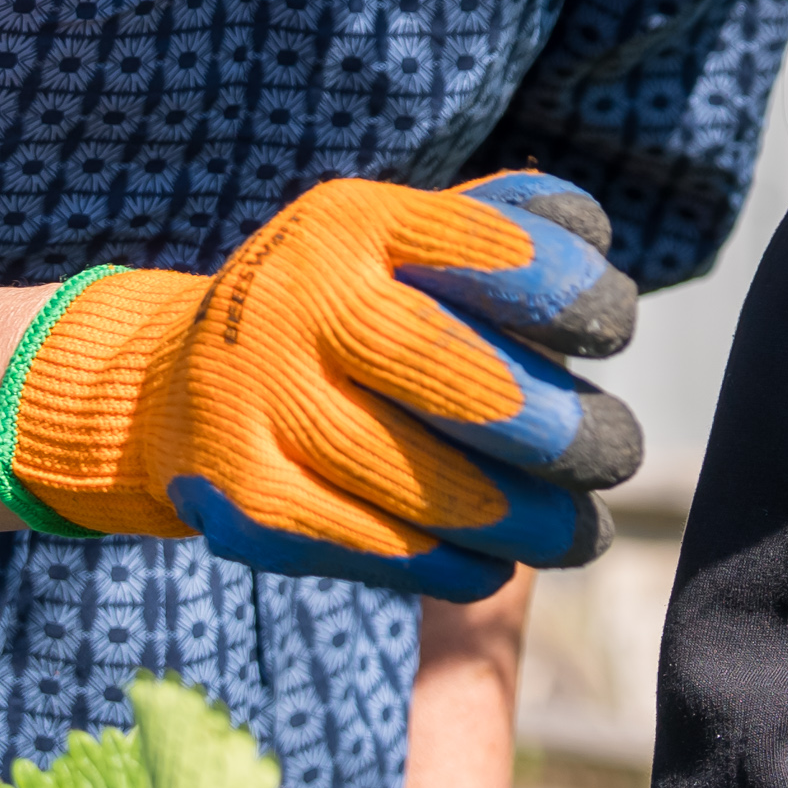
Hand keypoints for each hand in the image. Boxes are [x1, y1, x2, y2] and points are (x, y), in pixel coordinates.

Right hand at [0, 170, 643, 599]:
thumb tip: (587, 239)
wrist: (172, 383)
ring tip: (578, 530)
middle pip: (456, 376)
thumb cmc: (342, 309)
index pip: (483, 248)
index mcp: (354, 222)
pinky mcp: (240, 498)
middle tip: (615, 455)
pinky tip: (494, 562)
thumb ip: (499, 225)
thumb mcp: (401, 241)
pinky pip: (372, 549)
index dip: (566, 292)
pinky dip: (450, 565)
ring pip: (421, 484)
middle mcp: (296, 300)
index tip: (615, 330)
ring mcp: (257, 401)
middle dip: (560, 429)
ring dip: (523, 519)